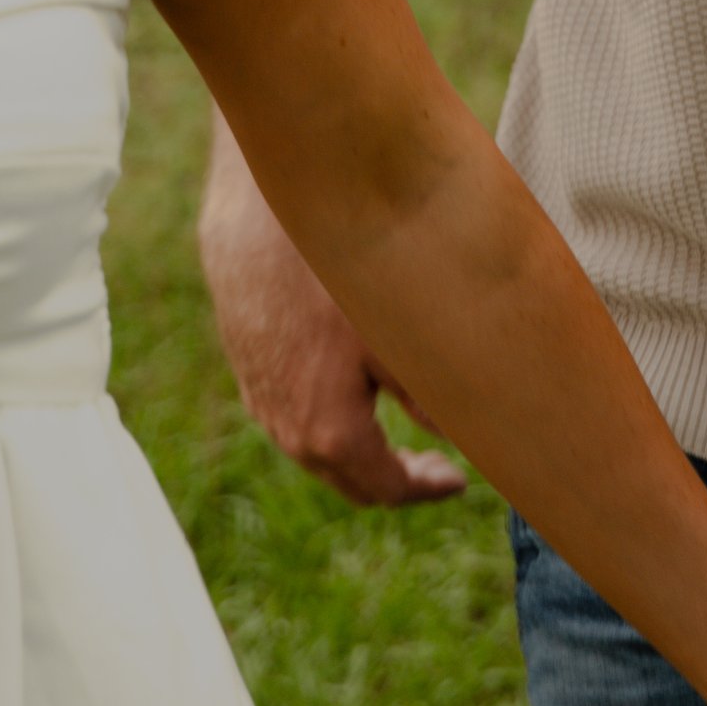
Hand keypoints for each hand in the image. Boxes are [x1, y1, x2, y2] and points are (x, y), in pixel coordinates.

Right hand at [199, 150, 465, 507]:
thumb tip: (458, 438)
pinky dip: (329, 421)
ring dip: (361, 450)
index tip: (458, 480)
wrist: (256, 216)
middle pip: (351, 481)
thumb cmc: (334, 270)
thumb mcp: (399, 336)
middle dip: (397, 478)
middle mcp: (288, 430)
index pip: (388, 489)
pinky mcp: (247, 369)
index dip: (428, 489)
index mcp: (332, 433)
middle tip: (437, 461)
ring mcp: (261, 401)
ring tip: (401, 425)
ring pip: (319, 450)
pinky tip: (352, 386)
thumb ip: (431, 400)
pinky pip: (293, 415)